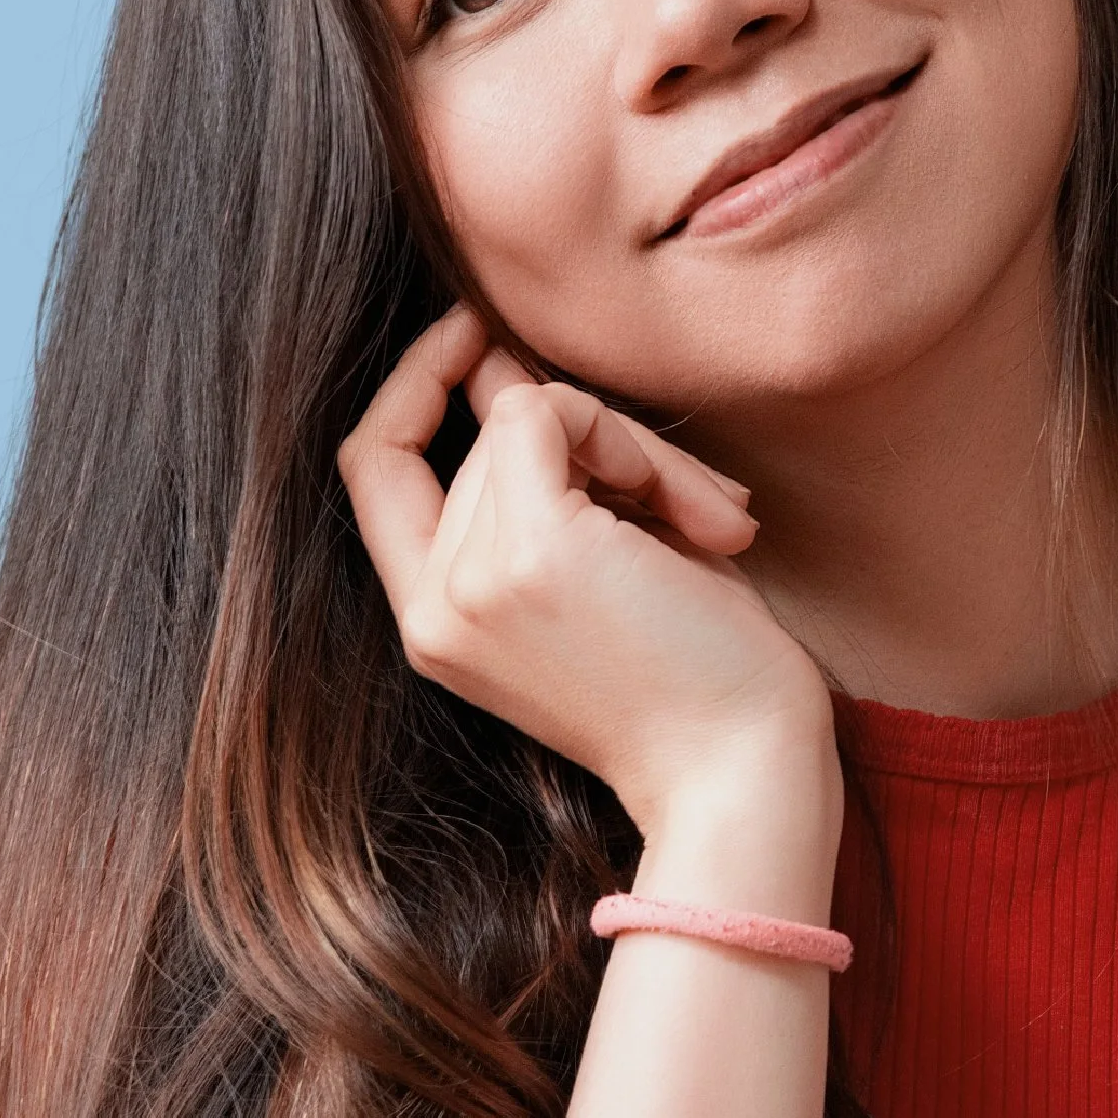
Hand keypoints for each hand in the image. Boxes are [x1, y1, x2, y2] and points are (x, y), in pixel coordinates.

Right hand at [337, 307, 832, 832]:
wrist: (744, 779)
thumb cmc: (700, 684)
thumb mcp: (594, 579)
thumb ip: (539, 485)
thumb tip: (499, 362)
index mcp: (435, 625)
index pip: (373, 465)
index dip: (413, 386)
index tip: (477, 339)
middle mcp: (434, 607)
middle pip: (482, 437)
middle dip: (593, 432)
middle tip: (692, 499)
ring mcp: (473, 580)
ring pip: (525, 415)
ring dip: (637, 448)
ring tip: (709, 526)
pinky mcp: (530, 552)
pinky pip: (550, 409)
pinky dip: (633, 440)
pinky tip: (701, 518)